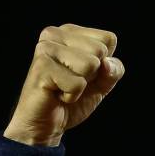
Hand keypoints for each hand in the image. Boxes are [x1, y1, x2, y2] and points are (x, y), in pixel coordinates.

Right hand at [3, 24, 124, 145]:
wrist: (46, 124)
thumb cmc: (72, 98)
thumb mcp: (103, 82)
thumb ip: (114, 70)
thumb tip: (107, 63)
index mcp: (70, 31)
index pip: (109, 39)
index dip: (104, 63)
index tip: (84, 73)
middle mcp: (55, 34)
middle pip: (100, 50)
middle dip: (93, 74)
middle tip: (71, 81)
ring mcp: (45, 49)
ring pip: (90, 65)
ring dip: (81, 84)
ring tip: (63, 86)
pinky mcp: (41, 67)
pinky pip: (77, 84)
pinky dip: (71, 95)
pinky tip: (56, 94)